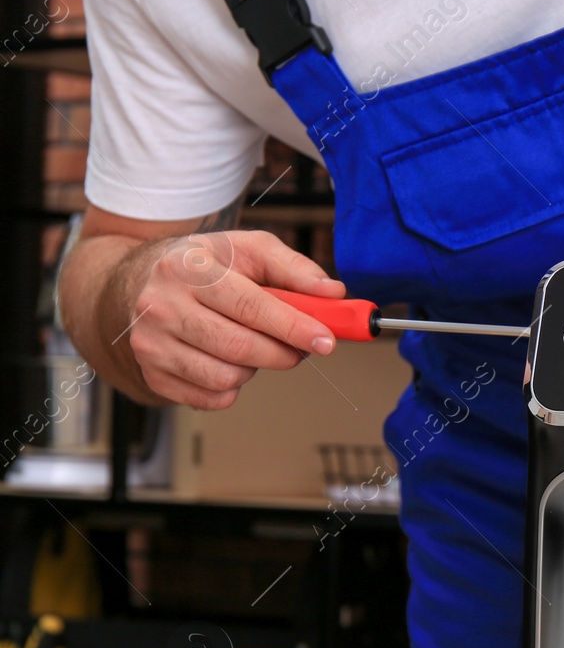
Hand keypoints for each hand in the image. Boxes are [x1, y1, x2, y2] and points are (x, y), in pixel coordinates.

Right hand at [125, 229, 345, 409]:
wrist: (147, 282)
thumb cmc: (210, 266)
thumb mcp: (250, 250)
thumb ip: (294, 268)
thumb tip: (333, 293)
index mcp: (188, 268)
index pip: (250, 306)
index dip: (294, 327)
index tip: (326, 341)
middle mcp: (162, 305)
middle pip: (239, 347)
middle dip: (283, 353)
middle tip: (299, 347)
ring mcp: (151, 342)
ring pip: (226, 377)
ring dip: (255, 368)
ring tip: (251, 344)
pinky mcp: (152, 373)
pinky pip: (211, 397)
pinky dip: (232, 387)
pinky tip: (228, 360)